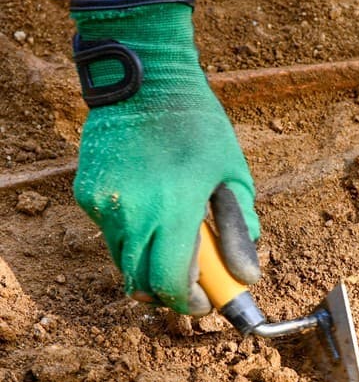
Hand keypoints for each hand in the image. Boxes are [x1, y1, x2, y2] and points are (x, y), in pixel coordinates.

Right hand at [71, 0, 259, 314]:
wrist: (145, 79)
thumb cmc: (198, 126)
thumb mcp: (233, 174)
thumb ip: (240, 229)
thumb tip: (247, 275)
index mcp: (174, 207)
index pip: (170, 283)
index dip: (189, 303)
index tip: (206, 302)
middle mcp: (132, 211)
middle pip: (142, 283)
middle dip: (169, 292)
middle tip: (194, 282)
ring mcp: (104, 204)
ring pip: (123, 263)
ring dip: (150, 265)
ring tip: (176, 238)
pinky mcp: (87, 195)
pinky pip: (110, 235)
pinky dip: (133, 237)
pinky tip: (151, 208)